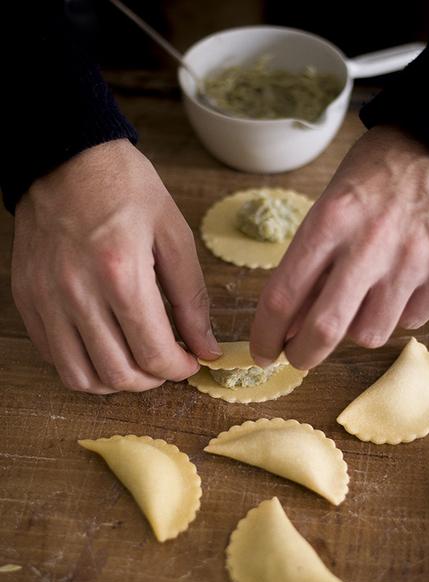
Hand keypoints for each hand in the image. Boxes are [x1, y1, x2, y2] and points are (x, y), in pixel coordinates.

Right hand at [12, 139, 220, 392]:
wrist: (65, 158)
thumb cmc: (124, 188)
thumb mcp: (173, 235)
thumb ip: (192, 299)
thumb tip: (206, 348)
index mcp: (121, 273)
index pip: (153, 353)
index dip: (179, 368)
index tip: (190, 360)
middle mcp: (77, 293)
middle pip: (119, 374)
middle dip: (152, 379)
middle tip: (165, 362)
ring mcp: (46, 299)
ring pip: (82, 377)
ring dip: (116, 381)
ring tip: (135, 361)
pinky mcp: (28, 300)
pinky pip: (55, 357)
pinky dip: (84, 365)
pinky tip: (103, 345)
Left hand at [250, 125, 428, 369]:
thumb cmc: (373, 178)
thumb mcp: (328, 210)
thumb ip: (310, 267)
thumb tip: (290, 326)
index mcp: (330, 221)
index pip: (282, 296)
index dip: (265, 336)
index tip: (261, 351)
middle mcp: (370, 243)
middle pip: (325, 328)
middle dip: (303, 355)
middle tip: (297, 357)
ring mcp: (412, 259)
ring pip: (370, 334)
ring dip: (354, 330)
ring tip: (357, 304)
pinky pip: (410, 321)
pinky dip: (395, 315)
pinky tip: (394, 289)